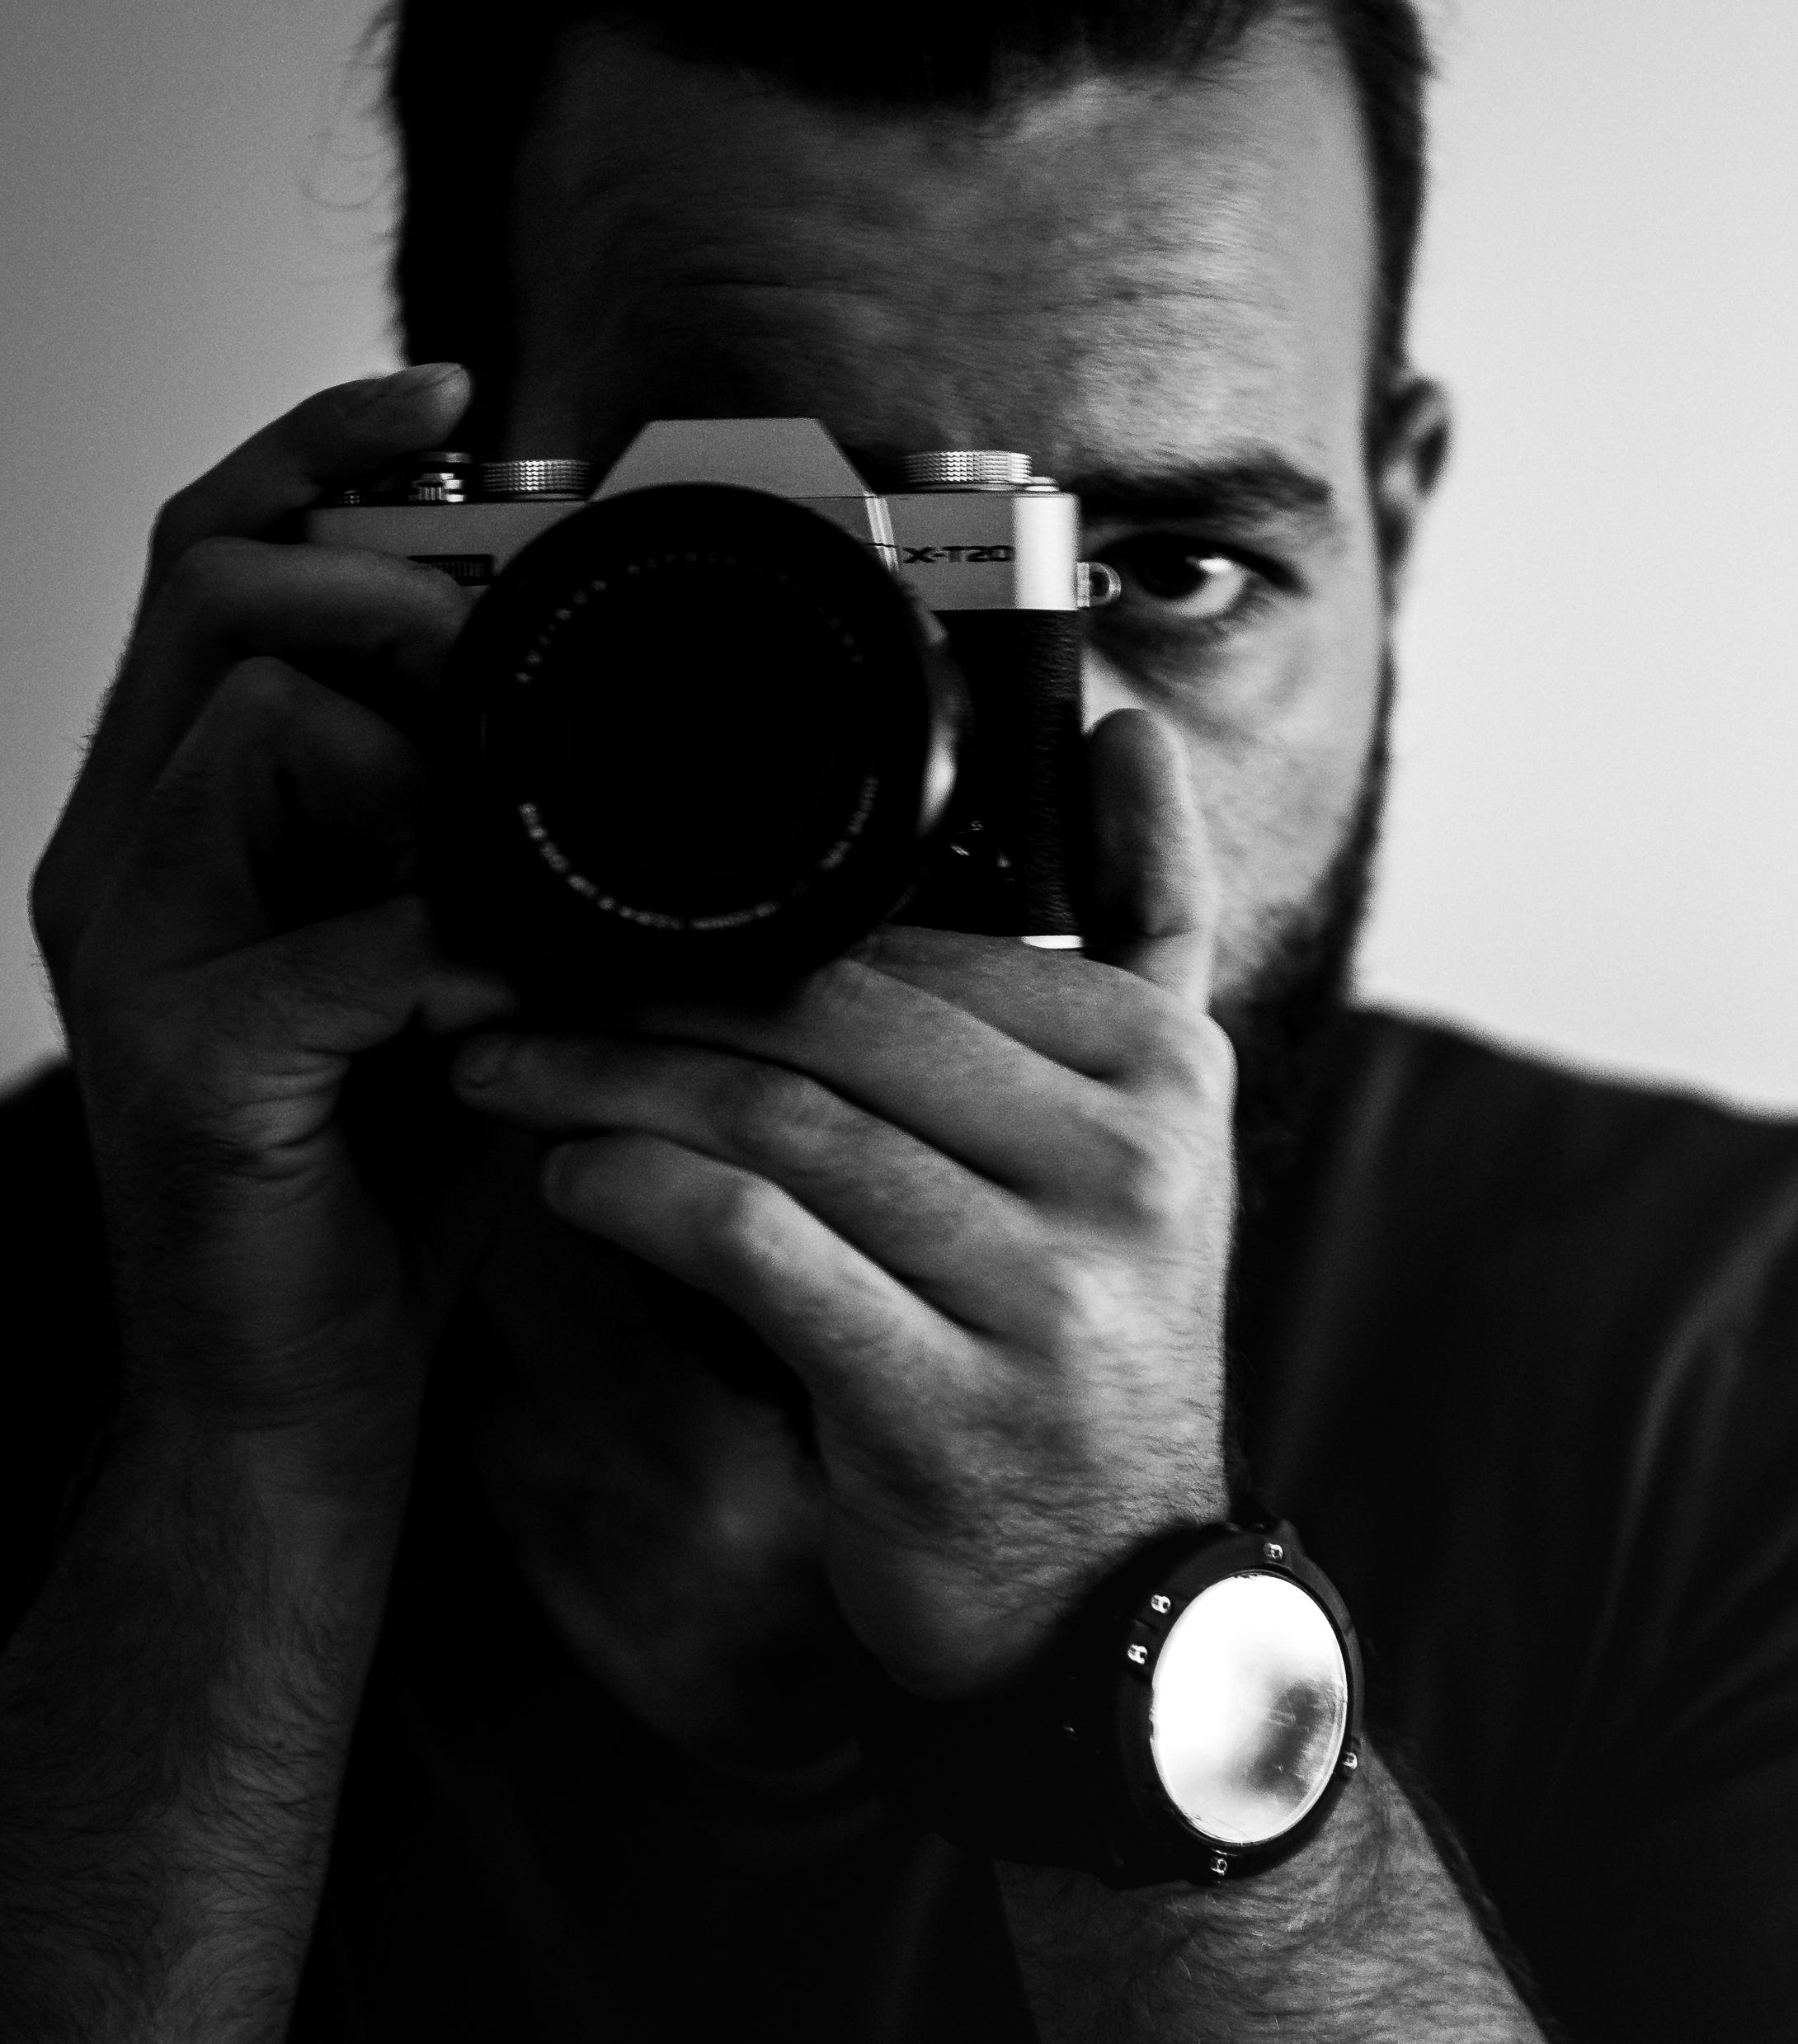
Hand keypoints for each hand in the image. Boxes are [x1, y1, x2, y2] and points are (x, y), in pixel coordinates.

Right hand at [34, 367, 515, 1495]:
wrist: (303, 1375)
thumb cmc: (396, 1154)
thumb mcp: (455, 945)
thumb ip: (494, 826)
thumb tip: (618, 719)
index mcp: (184, 797)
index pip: (213, 550)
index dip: (322, 447)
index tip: (456, 399)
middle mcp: (125, 844)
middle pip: (218, 593)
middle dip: (391, 594)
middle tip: (506, 661)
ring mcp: (132, 948)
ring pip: (255, 732)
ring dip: (421, 767)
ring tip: (508, 869)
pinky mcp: (180, 1063)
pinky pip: (324, 942)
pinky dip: (448, 947)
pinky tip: (514, 990)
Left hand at [450, 710, 1235, 1694]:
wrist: (1113, 1605)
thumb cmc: (1087, 1338)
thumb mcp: (1157, 1128)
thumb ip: (1150, 931)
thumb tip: (1121, 730)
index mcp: (1162, 1065)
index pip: (919, 947)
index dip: (751, 928)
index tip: (623, 926)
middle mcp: (1125, 1161)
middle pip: (835, 1019)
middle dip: (649, 996)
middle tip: (506, 977)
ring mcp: (1046, 1284)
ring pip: (777, 1122)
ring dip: (605, 1084)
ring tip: (496, 1065)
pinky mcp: (948, 1399)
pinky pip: (751, 1244)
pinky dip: (635, 1195)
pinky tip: (562, 1181)